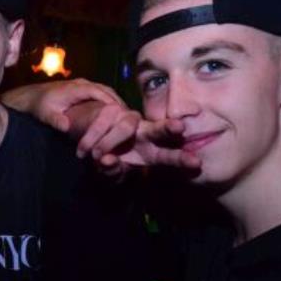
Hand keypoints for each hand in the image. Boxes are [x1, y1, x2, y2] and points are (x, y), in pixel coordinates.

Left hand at [2, 79, 124, 133]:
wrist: (32, 97)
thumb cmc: (40, 106)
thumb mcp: (45, 114)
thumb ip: (55, 120)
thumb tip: (65, 127)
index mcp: (76, 89)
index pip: (99, 93)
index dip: (112, 103)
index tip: (123, 114)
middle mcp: (83, 84)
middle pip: (107, 91)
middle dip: (119, 103)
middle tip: (131, 117)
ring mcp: (84, 86)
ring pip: (106, 91)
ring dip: (117, 102)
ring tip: (127, 117)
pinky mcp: (84, 90)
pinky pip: (102, 94)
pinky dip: (110, 102)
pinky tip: (116, 115)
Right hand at [70, 104, 200, 176]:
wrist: (89, 141)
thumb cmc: (108, 159)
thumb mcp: (111, 172)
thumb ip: (112, 171)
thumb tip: (107, 160)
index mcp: (151, 153)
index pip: (169, 156)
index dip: (181, 159)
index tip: (196, 163)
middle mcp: (145, 133)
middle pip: (160, 130)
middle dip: (169, 129)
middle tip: (179, 128)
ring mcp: (131, 119)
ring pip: (125, 127)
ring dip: (106, 144)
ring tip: (94, 155)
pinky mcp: (113, 108)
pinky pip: (103, 121)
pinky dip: (91, 138)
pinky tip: (85, 148)